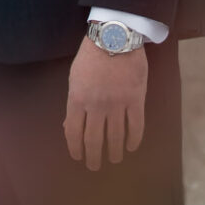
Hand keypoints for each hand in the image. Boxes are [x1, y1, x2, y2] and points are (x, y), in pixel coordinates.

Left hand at [64, 34, 146, 170]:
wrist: (114, 38)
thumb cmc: (91, 57)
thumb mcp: (74, 78)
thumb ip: (73, 102)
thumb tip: (69, 126)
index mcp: (77, 99)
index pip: (73, 132)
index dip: (75, 148)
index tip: (78, 157)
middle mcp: (96, 106)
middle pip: (94, 140)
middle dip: (93, 157)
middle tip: (94, 166)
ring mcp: (117, 104)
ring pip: (116, 137)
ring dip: (115, 152)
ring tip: (115, 159)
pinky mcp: (136, 100)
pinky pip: (136, 126)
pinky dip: (134, 140)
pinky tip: (132, 147)